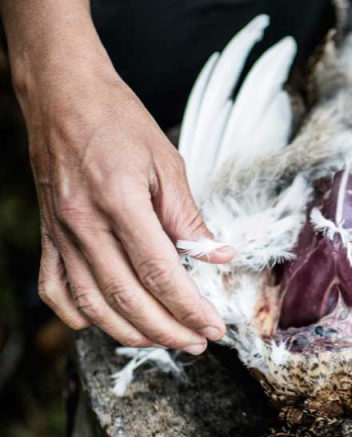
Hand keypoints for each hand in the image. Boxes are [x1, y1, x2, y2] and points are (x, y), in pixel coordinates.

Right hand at [19, 50, 231, 350]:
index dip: (189, 307)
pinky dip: (80, 316)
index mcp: (119, 200)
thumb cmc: (118, 121)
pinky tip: (106, 323)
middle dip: (167, 330)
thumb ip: (189, 216)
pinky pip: (56, 291)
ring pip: (92, 304)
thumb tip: (219, 257)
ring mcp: (60, 234)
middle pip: (127, 298)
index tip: (214, 327)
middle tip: (197, 343)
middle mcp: (84, 223)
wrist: (62, 94)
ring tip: (164, 340)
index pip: (159, 272)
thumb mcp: (166, 162)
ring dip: (131, 332)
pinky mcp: (47, 236)